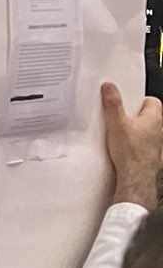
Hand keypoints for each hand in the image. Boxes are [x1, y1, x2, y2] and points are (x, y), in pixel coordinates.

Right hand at [103, 81, 162, 209]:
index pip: (151, 101)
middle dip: (135, 116)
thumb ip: (112, 103)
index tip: (125, 101)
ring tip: (121, 135)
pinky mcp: (153, 157)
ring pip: (148, 132)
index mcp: (154, 118)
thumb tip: (110, 88)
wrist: (136, 178)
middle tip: (120, 118)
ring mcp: (158, 145)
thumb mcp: (116, 123)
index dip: (137, 100)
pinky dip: (138, 146)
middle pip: (149, 116)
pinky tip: (125, 150)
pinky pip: (146, 146)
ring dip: (137, 132)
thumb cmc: (131, 154)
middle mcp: (160, 130)